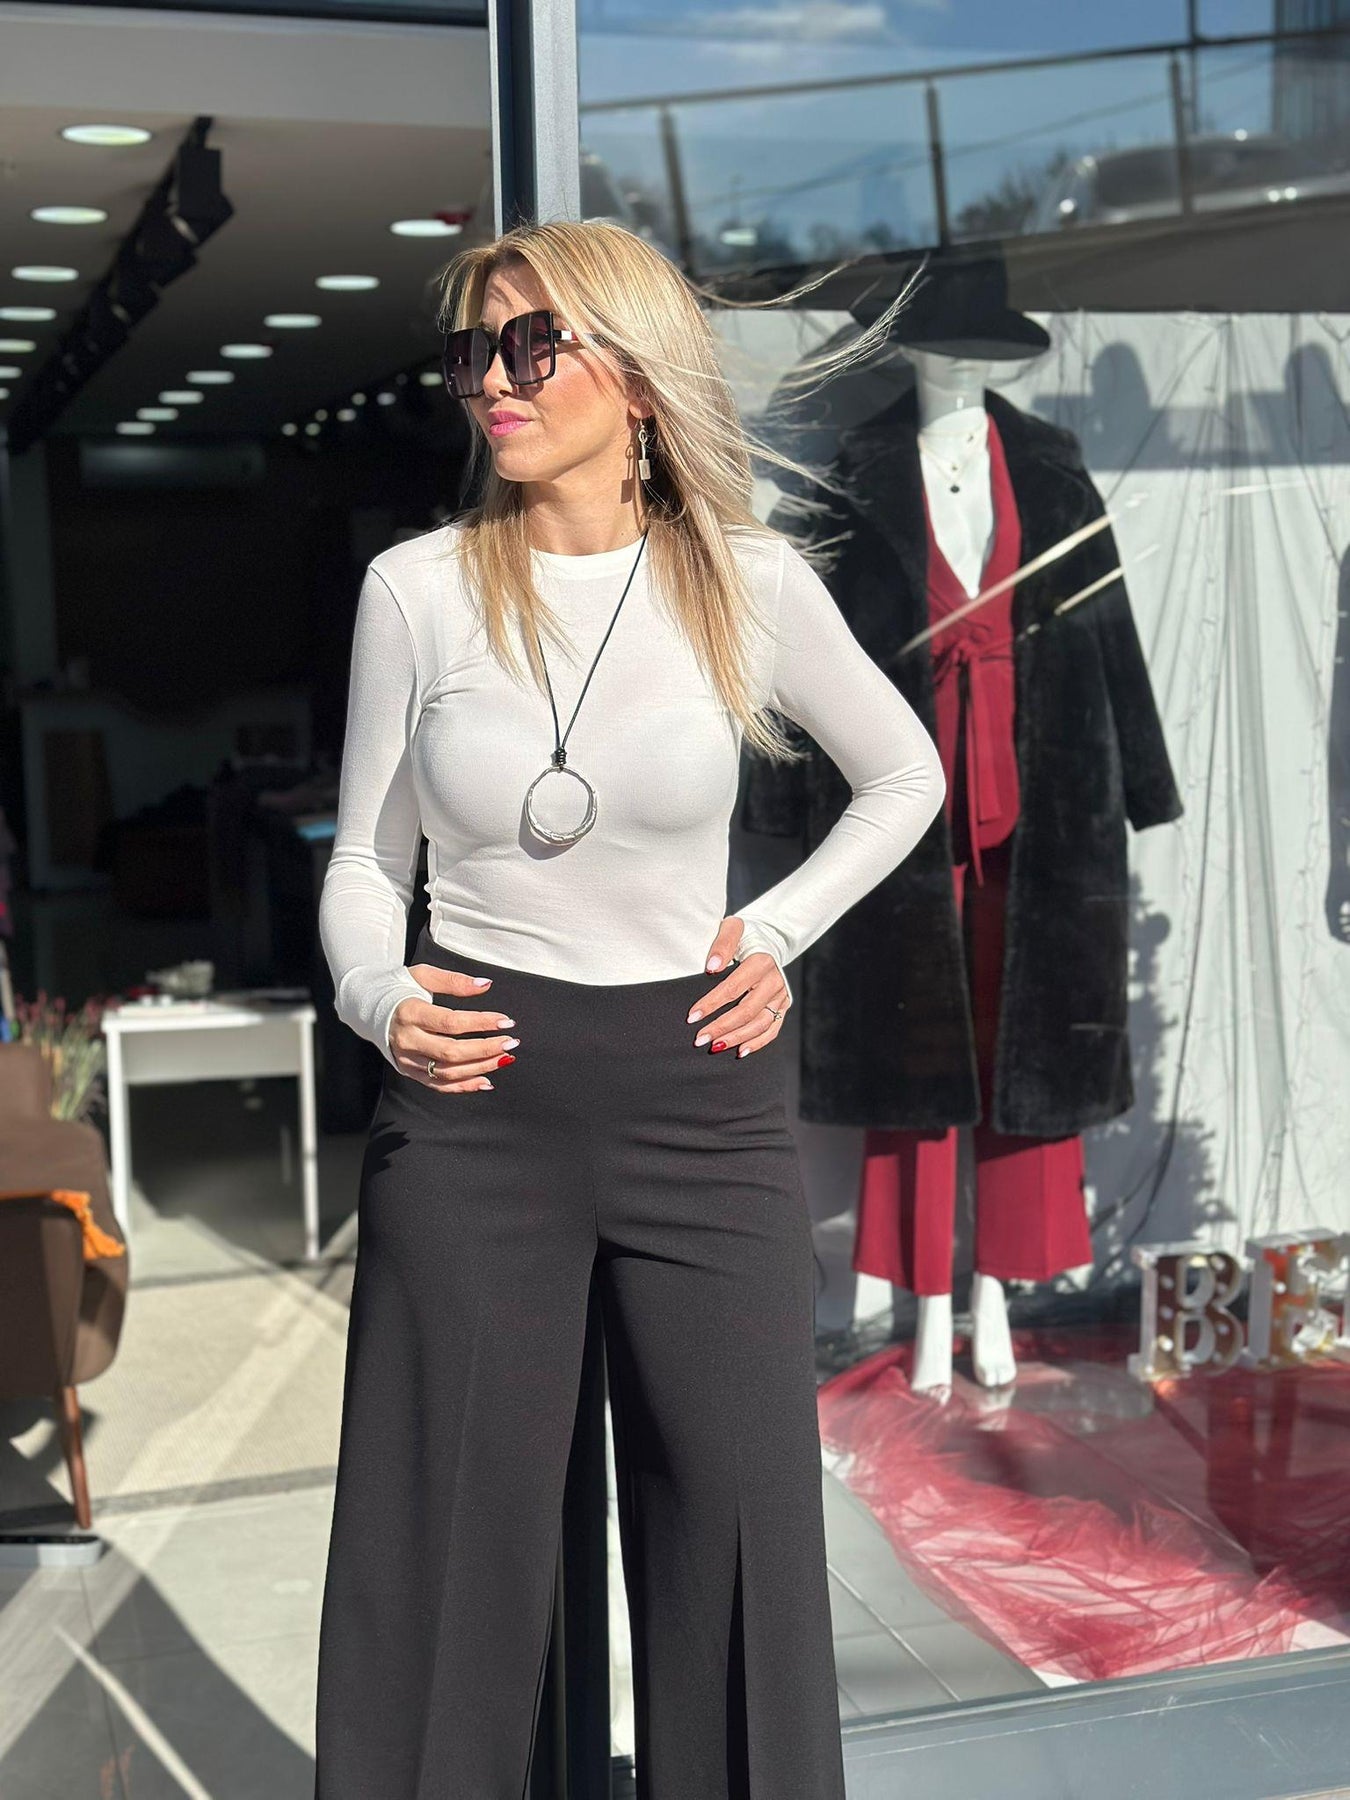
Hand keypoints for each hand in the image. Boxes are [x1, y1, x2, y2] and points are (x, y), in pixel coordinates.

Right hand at [389, 962, 519, 1091]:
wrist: (366, 1006)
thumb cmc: (397, 987)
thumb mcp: (422, 974)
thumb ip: (453, 980)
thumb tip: (484, 985)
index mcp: (409, 1012)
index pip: (451, 1022)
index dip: (481, 1023)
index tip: (505, 1021)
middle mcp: (407, 1040)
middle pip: (451, 1052)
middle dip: (485, 1049)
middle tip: (510, 1043)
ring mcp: (407, 1059)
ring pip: (447, 1073)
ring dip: (480, 1068)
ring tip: (504, 1058)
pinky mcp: (408, 1071)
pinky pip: (438, 1086)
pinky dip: (463, 1086)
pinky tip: (485, 1080)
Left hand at [687, 916, 790, 1057]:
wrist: (769, 938)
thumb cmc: (745, 935)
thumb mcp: (732, 928)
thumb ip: (722, 943)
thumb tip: (712, 968)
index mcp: (761, 962)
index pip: (732, 988)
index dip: (711, 1004)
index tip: (692, 1017)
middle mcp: (774, 981)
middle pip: (747, 1011)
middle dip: (721, 1027)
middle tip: (699, 1039)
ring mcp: (781, 995)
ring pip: (760, 1024)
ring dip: (737, 1038)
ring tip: (715, 1046)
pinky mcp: (784, 1005)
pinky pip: (773, 1029)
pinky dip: (758, 1043)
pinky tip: (741, 1051)